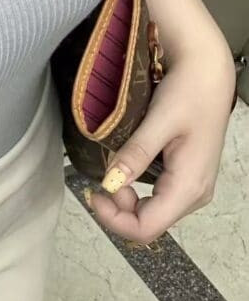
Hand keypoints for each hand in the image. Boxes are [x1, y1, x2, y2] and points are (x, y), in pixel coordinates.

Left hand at [86, 44, 236, 245]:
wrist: (208, 72)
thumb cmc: (189, 91)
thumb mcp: (159, 120)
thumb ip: (136, 153)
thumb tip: (110, 183)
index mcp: (189, 185)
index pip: (147, 227)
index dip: (114, 219)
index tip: (92, 193)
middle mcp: (194, 194)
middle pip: (148, 223)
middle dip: (118, 207)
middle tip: (103, 175)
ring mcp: (191, 187)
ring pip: (150, 212)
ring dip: (125, 199)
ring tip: (114, 166)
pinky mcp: (185, 177)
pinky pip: (156, 197)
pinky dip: (134, 190)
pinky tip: (126, 166)